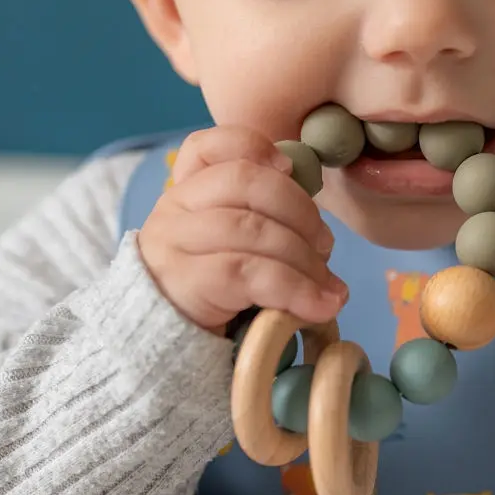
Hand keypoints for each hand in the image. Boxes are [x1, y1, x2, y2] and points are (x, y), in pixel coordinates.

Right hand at [138, 126, 345, 333]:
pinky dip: (296, 289)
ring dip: (305, 259)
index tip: (291, 170)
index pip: (207, 146)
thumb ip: (263, 224)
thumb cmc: (212, 296)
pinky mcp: (188, 282)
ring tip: (329, 288)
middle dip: (300, 211)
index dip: (254, 146)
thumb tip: (323, 235)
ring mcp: (176, 244)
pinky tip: (319, 307)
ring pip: (253, 229)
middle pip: (245, 182)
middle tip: (325, 247)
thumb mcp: (232, 249)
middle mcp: (174, 209)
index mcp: (185, 192)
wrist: (165, 348)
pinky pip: (251, 273)